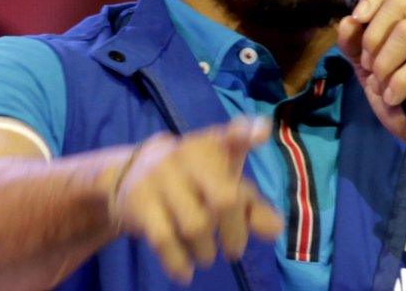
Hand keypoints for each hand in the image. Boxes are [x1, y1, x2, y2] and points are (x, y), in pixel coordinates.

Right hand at [109, 117, 283, 284]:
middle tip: (234, 250)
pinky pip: (164, 239)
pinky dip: (178, 262)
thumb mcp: (225, 185)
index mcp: (215, 145)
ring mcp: (161, 175)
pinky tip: (185, 272)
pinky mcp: (139, 200)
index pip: (233, 135)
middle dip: (235, 233)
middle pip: (224, 200)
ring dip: (206, 251)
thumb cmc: (194, 179)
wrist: (130, 172)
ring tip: (206, 254)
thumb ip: (253, 206)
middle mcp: (188, 154)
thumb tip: (275, 230)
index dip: (246, 133)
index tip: (262, 134)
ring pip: (196, 225)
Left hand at [336, 0, 405, 158]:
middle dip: (374, 37)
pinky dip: (399, 82)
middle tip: (373, 67)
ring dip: (385, 62)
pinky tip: (395, 97)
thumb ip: (357, 44)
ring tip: (384, 84)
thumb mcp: (373, 70)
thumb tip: (348, 21)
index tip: (358, 21)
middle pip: (400, 3)